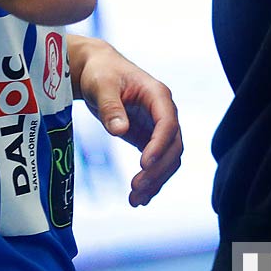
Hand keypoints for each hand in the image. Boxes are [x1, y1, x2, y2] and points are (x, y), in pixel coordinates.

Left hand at [69, 35, 182, 206]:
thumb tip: (120, 131)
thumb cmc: (100, 72)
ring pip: (169, 157)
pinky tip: (140, 197)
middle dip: (158, 169)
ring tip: (135, 200)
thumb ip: (111, 107)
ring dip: (157, 179)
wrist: (97, 70)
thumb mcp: (101, 85)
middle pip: (174, 145)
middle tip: (135, 189)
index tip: (144, 165)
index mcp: (158, 96)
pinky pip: (157, 161)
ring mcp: (157, 126)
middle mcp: (164, 112)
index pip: (168, 123)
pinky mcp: (147, 137)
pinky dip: (152, 179)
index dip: (159, 145)